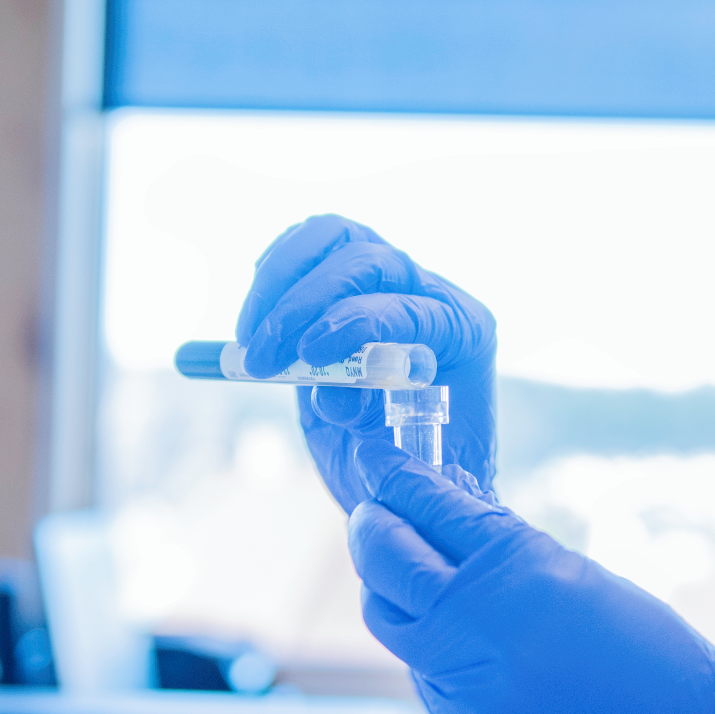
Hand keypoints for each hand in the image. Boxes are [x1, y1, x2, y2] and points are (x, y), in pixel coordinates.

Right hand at [236, 215, 495, 508]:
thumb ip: (383, 437)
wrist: (398, 472)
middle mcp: (430, 295)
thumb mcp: (410, 475)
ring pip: (336, 236)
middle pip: (369, 261)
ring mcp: (385, 280)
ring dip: (280, 280)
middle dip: (306, 304)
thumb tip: (335, 395)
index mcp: (465, 334)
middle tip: (262, 356)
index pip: (413, 307)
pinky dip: (276, 264)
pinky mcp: (342, 281)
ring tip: (249, 340)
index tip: (309, 356)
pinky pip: (311, 243)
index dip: (358, 323)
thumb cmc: (415, 476)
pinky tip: (254, 310)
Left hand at [347, 443, 714, 713]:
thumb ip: (511, 557)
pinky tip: (463, 644)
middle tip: (371, 511)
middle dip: (370, 528)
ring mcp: (468, 690)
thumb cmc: (663, 667)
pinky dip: (435, 654)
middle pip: (385, 563)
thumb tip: (456, 526)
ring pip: (394, 627)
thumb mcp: (585, 584)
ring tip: (405, 574)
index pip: (432, 507)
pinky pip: (429, 682)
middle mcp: (482, 628)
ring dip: (392, 593)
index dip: (396, 478)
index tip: (377, 461)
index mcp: (521, 573)